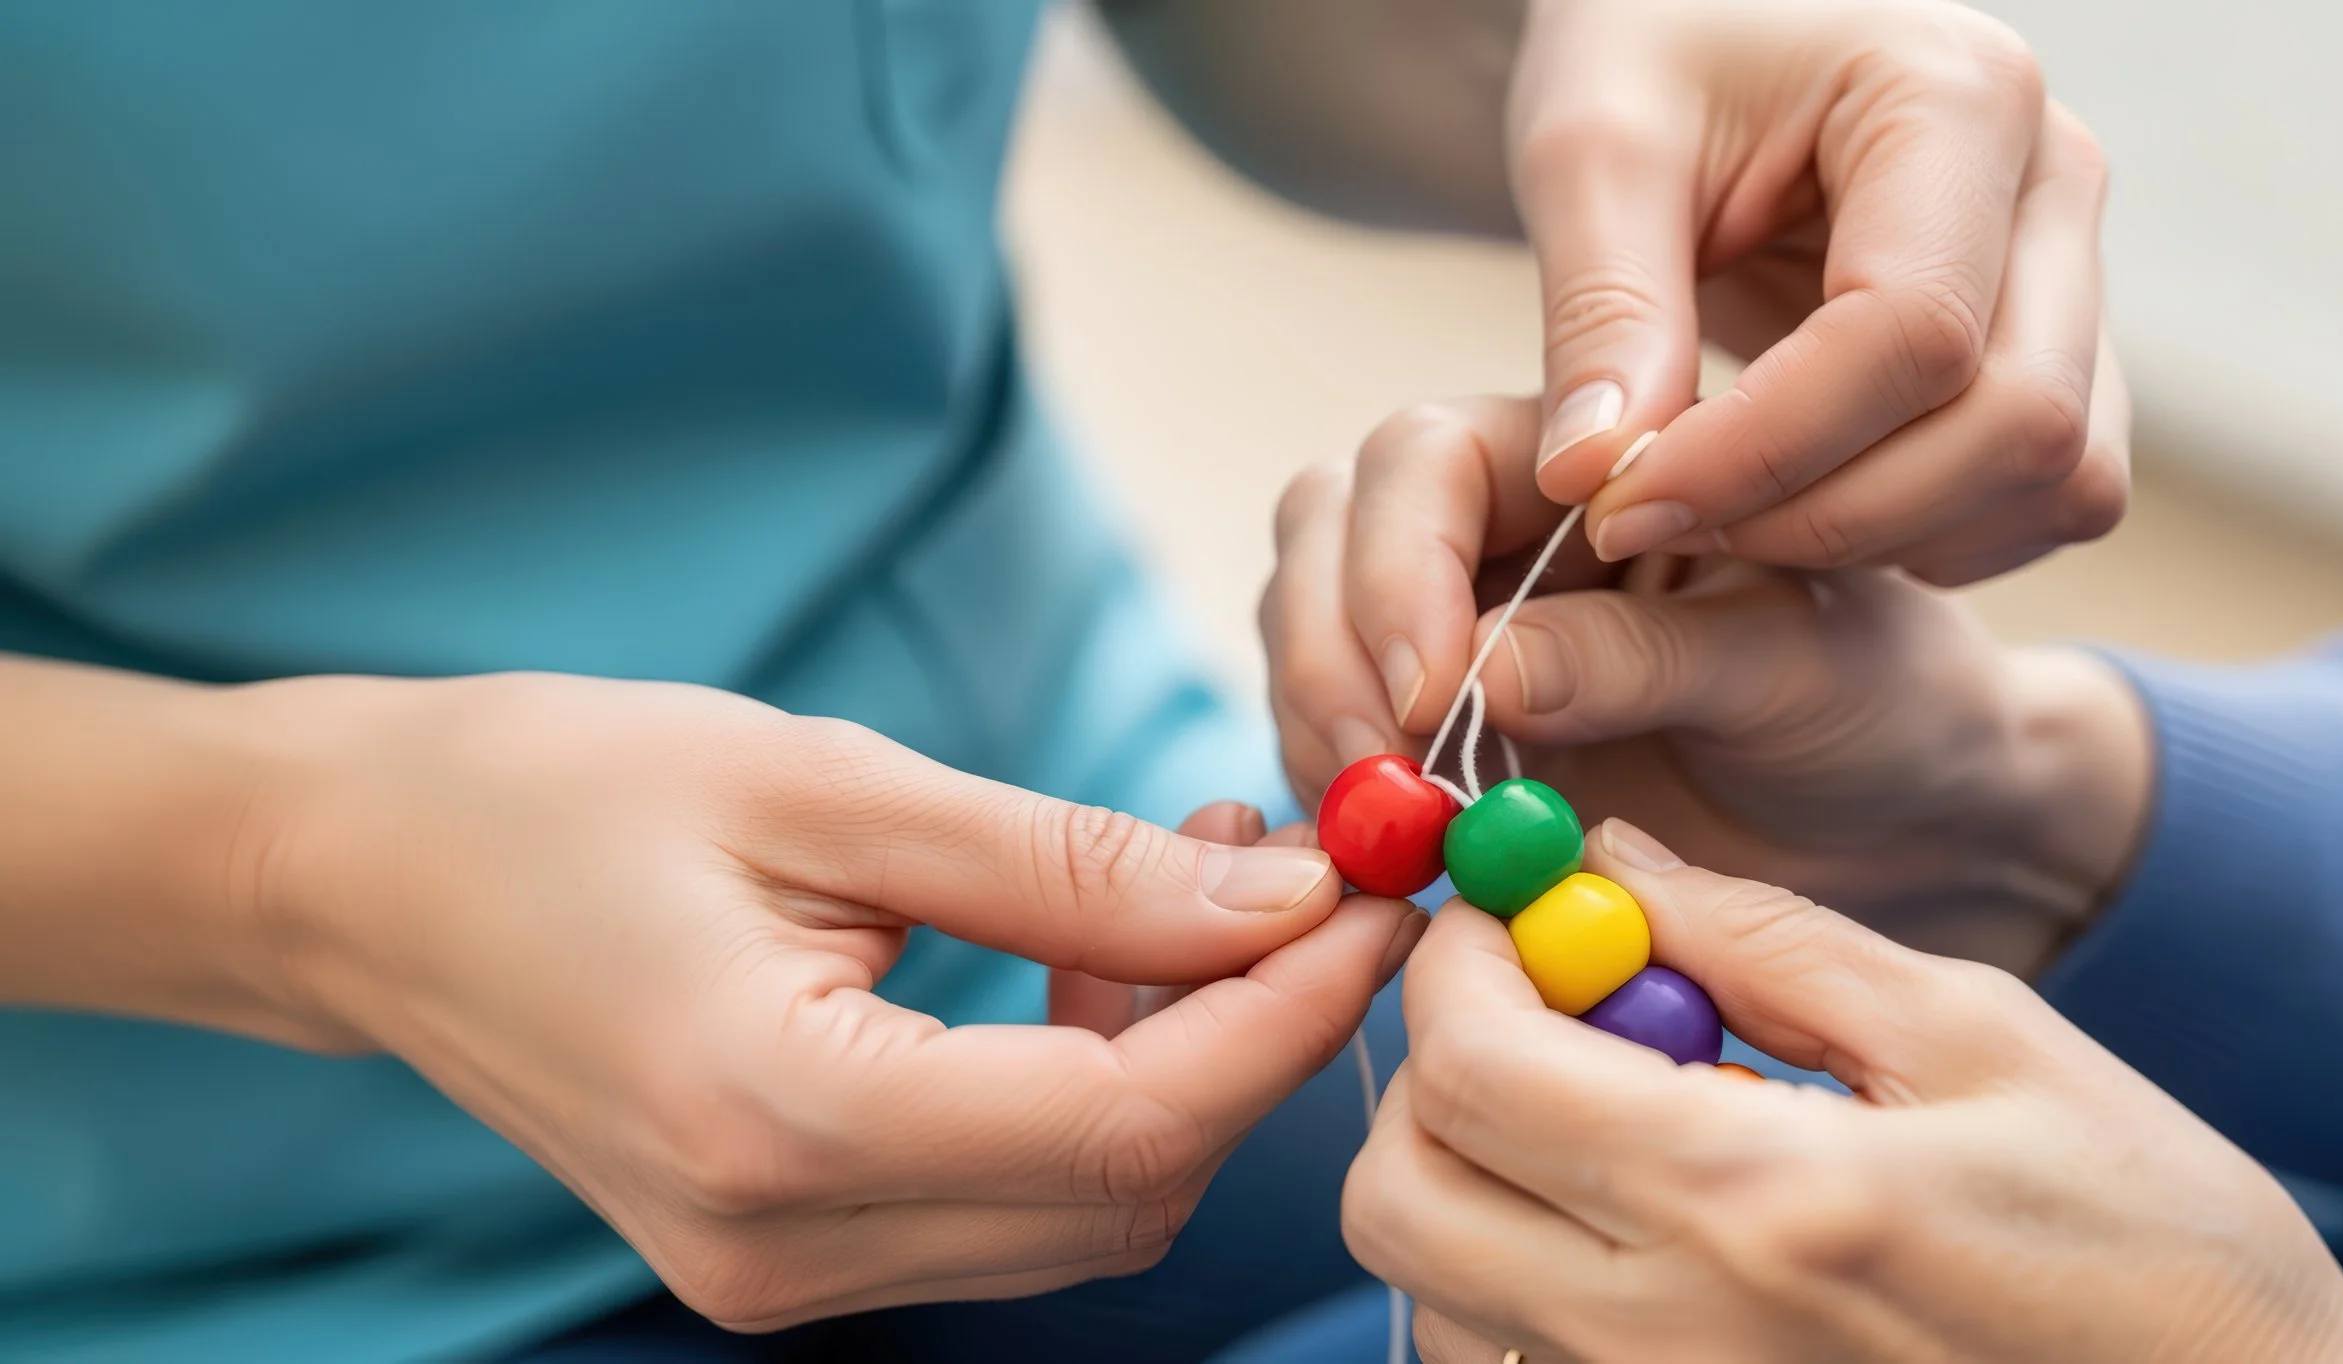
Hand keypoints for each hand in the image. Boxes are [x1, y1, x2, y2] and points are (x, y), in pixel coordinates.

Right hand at [233, 672, 1422, 1327]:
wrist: (365, 876)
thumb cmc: (556, 793)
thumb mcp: (825, 783)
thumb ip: (1066, 862)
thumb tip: (1280, 891)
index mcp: (781, 1124)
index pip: (1126, 1123)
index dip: (1286, 1015)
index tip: (1380, 890)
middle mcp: (785, 1246)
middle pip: (1127, 1187)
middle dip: (1259, 1033)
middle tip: (1316, 868)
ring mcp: (779, 1271)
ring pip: (1084, 1207)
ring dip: (1185, 1057)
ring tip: (1210, 876)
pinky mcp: (784, 1247)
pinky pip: (1005, 1193)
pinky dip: (1094, 1084)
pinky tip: (1106, 949)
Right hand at [1264, 397, 2148, 975]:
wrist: (1909, 821)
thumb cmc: (1883, 704)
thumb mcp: (1797, 668)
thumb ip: (1647, 657)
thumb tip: (1480, 671)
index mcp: (1596, 459)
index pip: (1431, 458)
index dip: (1403, 565)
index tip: (1436, 693)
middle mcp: (1501, 524)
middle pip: (1331, 529)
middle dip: (1335, 652)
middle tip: (1387, 780)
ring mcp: (1452, 628)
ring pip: (1308, 628)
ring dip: (1324, 726)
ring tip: (1397, 832)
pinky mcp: (1436, 739)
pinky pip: (1335, 740)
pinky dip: (1340, 800)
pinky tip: (1394, 863)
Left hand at [1345, 822, 2342, 1363]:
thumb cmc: (2156, 1249)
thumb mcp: (1986, 1042)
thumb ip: (1769, 941)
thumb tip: (1604, 863)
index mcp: (1756, 1202)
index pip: (1473, 1068)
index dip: (1458, 964)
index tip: (1508, 918)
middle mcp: (1669, 1344)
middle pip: (1399, 1197)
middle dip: (1436, 1074)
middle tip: (1544, 1016)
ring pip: (1434, 1298)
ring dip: (1474, 1183)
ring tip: (1613, 1129)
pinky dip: (1520, 1286)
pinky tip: (1642, 1236)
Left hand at [1510, 0, 2127, 583]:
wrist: (1703, 29)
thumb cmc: (1652, 52)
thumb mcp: (1590, 148)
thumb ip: (1603, 311)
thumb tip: (1600, 477)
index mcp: (1955, 94)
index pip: (1909, 334)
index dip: (1764, 453)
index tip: (1619, 501)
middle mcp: (2053, 178)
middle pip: (2012, 420)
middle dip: (1826, 514)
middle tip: (1657, 518)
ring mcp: (2075, 265)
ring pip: (2052, 474)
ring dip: (1885, 538)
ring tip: (1718, 515)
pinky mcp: (2063, 342)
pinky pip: (2053, 493)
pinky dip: (1931, 537)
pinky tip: (1797, 507)